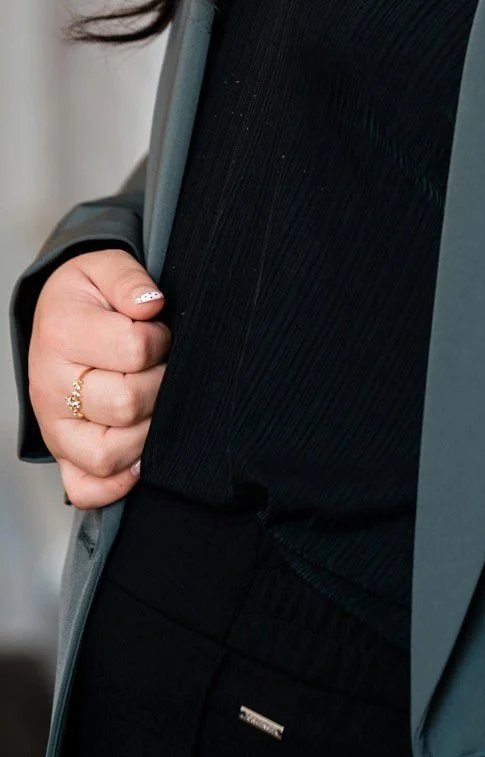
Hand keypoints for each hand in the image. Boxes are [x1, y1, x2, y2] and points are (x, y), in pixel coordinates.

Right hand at [28, 249, 171, 507]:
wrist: (58, 317)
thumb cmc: (89, 297)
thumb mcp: (105, 267)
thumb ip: (130, 279)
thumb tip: (151, 305)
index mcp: (62, 333)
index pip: (135, 349)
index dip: (161, 339)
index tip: (158, 331)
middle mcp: (51, 385)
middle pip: (126, 404)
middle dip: (160, 382)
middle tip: (159, 367)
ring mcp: (54, 426)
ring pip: (109, 453)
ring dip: (147, 430)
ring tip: (151, 401)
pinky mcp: (61, 454)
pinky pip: (85, 489)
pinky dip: (117, 483)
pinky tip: (139, 456)